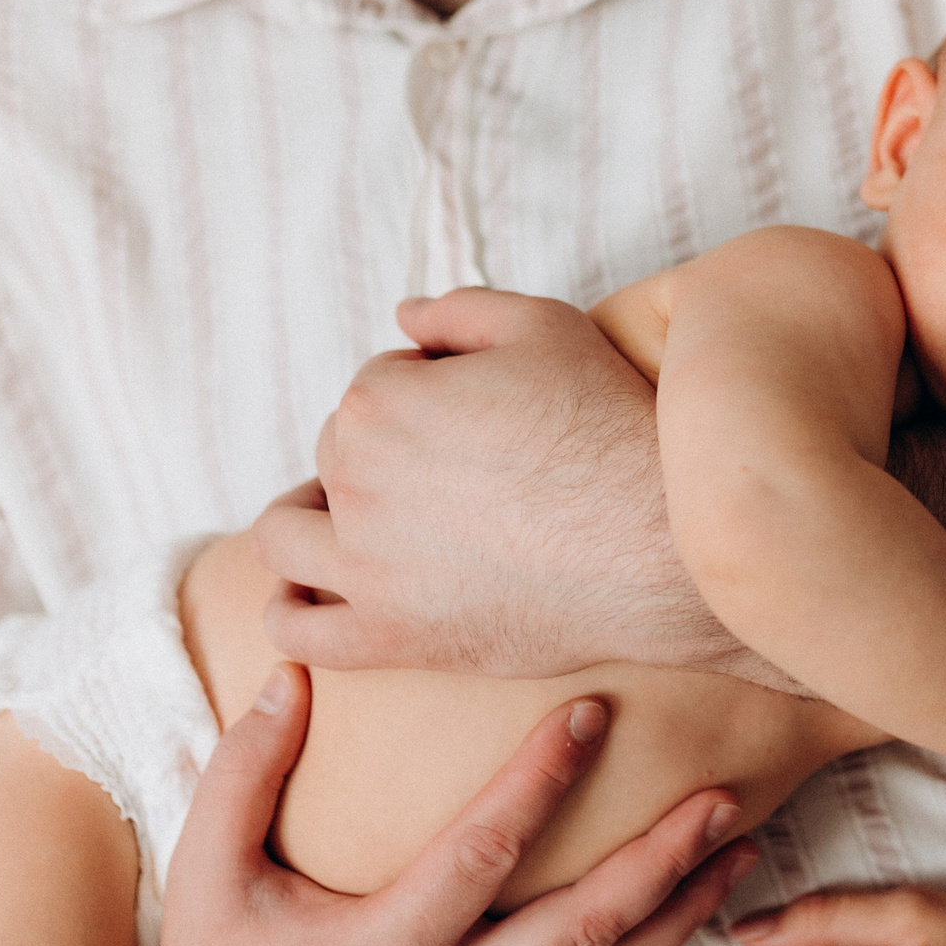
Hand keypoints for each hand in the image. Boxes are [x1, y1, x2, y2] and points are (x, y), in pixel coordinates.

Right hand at [124, 662, 755, 945]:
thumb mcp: (207, 877)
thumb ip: (244, 773)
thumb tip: (294, 675)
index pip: (483, 854)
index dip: (542, 781)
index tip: (592, 711)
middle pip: (583, 931)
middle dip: (660, 863)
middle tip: (722, 795)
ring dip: (681, 910)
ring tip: (744, 843)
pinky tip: (696, 900)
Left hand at [252, 287, 771, 677]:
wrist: (661, 544)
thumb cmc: (609, 426)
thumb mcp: (544, 325)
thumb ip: (458, 308)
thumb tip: (402, 317)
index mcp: (380, 401)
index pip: (373, 384)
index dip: (427, 390)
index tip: (479, 413)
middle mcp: (356, 482)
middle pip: (334, 454)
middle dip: (384, 451)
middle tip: (457, 469)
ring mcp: (366, 569)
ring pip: (284, 535)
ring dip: (312, 516)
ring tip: (360, 520)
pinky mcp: (392, 637)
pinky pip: (298, 633)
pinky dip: (291, 610)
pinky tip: (318, 593)